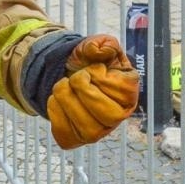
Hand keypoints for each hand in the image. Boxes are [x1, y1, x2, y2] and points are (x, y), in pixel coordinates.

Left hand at [47, 34, 139, 148]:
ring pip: (88, 129)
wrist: (65, 72)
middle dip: (84, 91)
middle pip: (109, 115)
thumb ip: (104, 44)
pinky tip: (56, 100)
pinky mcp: (76, 139)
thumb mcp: (98, 45)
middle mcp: (117, 116)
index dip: (101, 77)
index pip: (123, 91)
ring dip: (68, 101)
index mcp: (128, 92)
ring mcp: (98, 131)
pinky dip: (56, 114)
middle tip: (75, 77)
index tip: (92, 69)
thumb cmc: (87, 62)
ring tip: (63, 87)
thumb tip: (98, 52)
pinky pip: (67, 135)